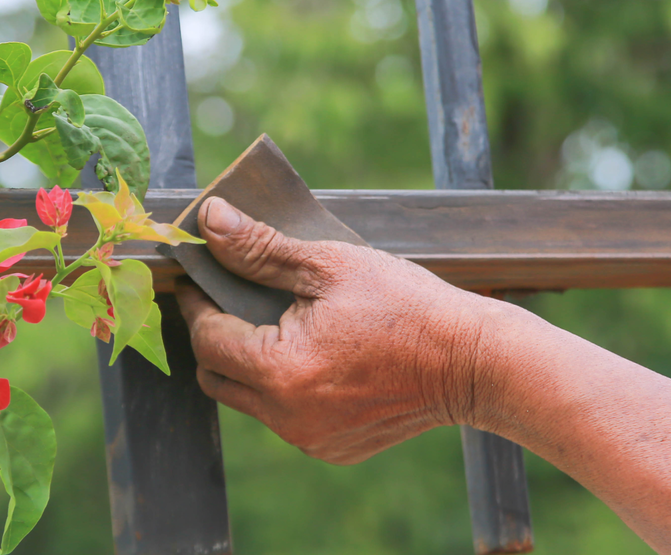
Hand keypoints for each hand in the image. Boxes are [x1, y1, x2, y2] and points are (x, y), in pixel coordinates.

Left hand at [176, 197, 498, 464]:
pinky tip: (315, 354)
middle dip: (216, 336)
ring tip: (278, 322)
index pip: (207, 338)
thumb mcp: (330, 264)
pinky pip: (286, 418)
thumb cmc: (407, 307)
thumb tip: (210, 221)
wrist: (473, 364)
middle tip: (233, 298)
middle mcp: (287, 417)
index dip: (198, 303)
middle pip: (217, 377)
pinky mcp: (333, 449)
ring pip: (250, 400)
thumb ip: (261, 248)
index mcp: (279, 371)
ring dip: (251, 363)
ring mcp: (310, 439)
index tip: (200, 276)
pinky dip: (286, 388)